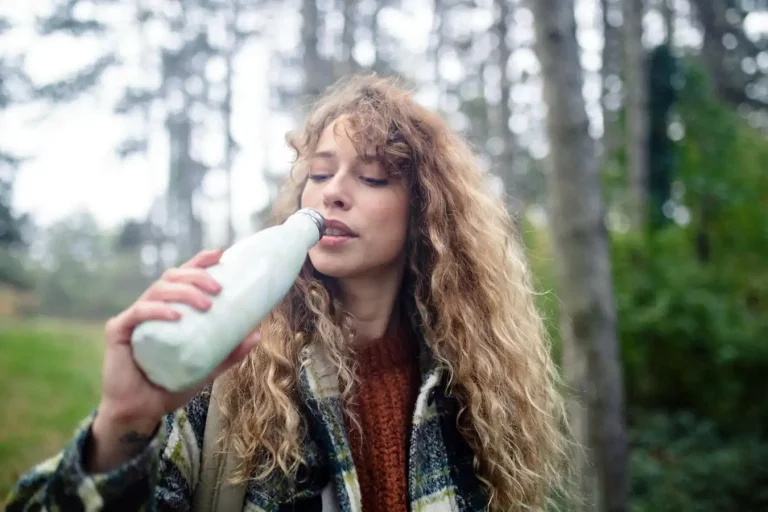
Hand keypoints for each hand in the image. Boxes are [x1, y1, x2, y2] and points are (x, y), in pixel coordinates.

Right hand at [88, 249, 260, 471]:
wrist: (142, 412)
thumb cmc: (171, 385)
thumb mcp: (207, 366)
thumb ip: (229, 352)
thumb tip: (257, 333)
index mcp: (170, 309)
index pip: (183, 277)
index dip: (199, 262)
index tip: (221, 254)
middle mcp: (151, 308)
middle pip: (172, 277)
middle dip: (197, 276)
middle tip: (218, 289)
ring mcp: (134, 318)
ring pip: (158, 290)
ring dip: (184, 291)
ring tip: (206, 303)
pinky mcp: (119, 331)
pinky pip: (138, 313)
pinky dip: (158, 310)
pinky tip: (175, 315)